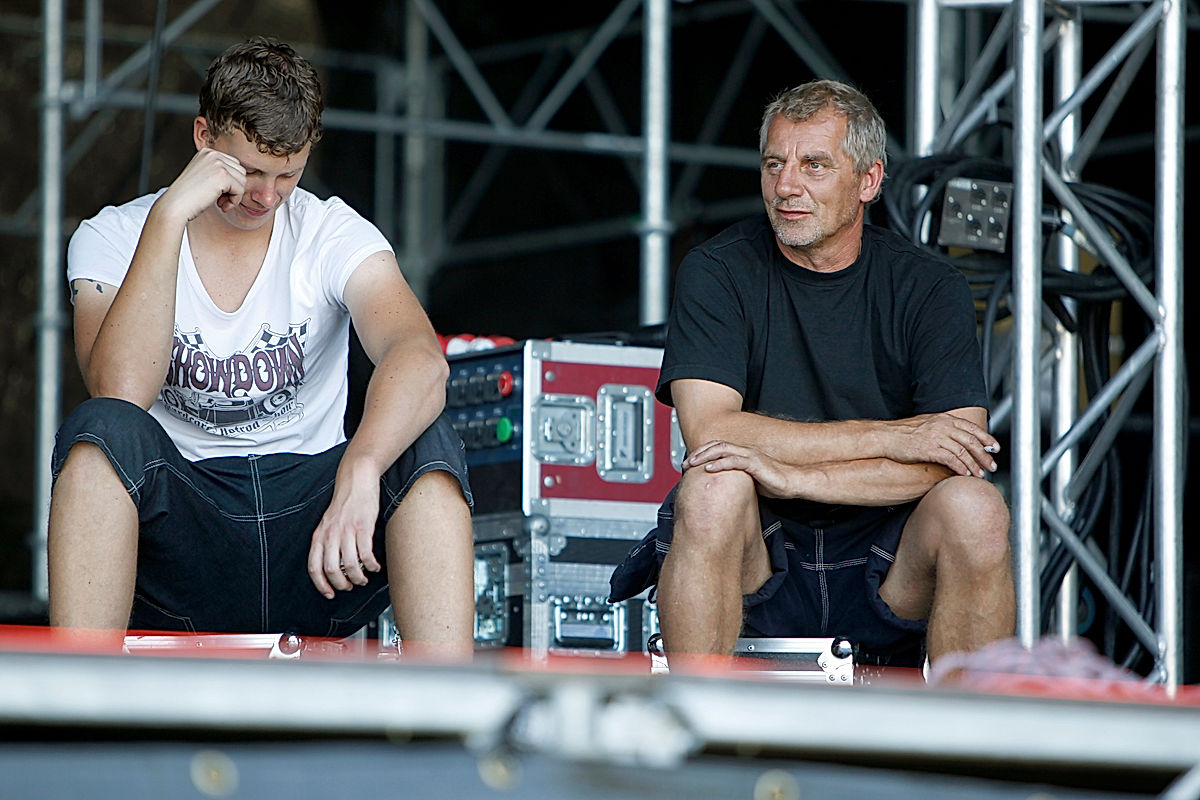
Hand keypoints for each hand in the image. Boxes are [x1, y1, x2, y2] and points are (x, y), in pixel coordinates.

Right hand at [157, 147, 246, 222]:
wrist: (175, 205)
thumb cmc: (188, 197)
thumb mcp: (204, 178)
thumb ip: (219, 173)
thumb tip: (243, 178)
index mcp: (207, 152)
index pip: (234, 165)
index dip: (230, 183)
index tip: (217, 194)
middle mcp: (212, 154)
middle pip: (241, 171)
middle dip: (234, 188)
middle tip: (220, 200)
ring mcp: (218, 163)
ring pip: (243, 181)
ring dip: (235, 195)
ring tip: (220, 203)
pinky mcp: (222, 175)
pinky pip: (241, 190)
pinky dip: (235, 201)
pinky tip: (222, 206)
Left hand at [307, 459, 383, 599]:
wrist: (356, 480)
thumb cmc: (344, 503)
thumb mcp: (328, 524)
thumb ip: (327, 542)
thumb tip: (334, 566)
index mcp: (319, 535)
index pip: (314, 567)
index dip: (321, 585)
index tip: (330, 594)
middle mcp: (330, 535)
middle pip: (332, 570)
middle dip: (341, 584)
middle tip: (350, 586)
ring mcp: (346, 531)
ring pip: (350, 565)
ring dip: (358, 577)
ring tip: (364, 578)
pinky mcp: (363, 527)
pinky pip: (366, 554)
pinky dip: (371, 565)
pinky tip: (375, 566)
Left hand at [684, 439, 794, 498]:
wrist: (791, 484)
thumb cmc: (773, 483)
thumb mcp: (748, 480)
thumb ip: (735, 478)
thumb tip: (721, 485)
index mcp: (742, 454)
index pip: (717, 448)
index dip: (702, 453)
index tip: (689, 462)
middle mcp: (745, 451)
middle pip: (716, 445)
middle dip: (698, 453)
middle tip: (685, 463)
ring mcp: (749, 456)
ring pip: (722, 450)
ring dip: (705, 456)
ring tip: (692, 463)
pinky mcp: (755, 464)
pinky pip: (734, 461)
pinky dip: (719, 464)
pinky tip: (709, 469)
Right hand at [882, 413, 998, 477]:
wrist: (885, 436)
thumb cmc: (902, 433)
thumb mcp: (926, 424)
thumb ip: (942, 428)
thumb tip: (955, 437)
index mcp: (943, 419)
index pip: (971, 428)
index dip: (986, 438)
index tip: (994, 448)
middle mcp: (943, 426)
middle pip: (971, 440)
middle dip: (984, 455)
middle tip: (992, 465)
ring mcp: (937, 437)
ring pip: (964, 451)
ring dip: (974, 464)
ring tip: (980, 474)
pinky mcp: (930, 449)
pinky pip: (951, 460)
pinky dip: (960, 468)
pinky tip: (964, 475)